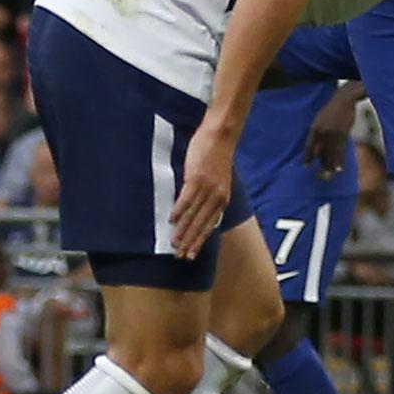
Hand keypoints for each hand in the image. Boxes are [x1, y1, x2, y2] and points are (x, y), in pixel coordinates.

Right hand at [170, 122, 234, 259]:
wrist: (220, 136)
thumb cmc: (216, 156)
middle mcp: (217, 197)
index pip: (210, 226)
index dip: (200, 241)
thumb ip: (208, 196)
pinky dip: (179, 210)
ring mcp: (207, 188)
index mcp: (222, 199)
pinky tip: (171, 220)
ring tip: (173, 243)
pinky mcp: (197, 178)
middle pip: (201, 225)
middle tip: (180, 257)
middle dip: (190, 242)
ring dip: (182, 230)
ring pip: (193, 215)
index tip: (191, 255)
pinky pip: (186, 198)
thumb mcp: (217, 180)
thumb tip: (195, 210)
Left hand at [301, 86, 359, 178]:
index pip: (309, 146)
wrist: (344, 99)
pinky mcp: (343, 134)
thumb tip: (319, 145)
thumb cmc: (333, 109)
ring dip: (330, 166)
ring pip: (330, 153)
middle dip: (320, 164)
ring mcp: (332, 133)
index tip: (306, 166)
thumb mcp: (321, 118)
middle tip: (320, 176)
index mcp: (314, 128)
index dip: (308, 157)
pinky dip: (340, 160)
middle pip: (320, 152)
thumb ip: (319, 131)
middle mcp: (321, 132)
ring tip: (330, 176)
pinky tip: (339, 169)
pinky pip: (341, 150)